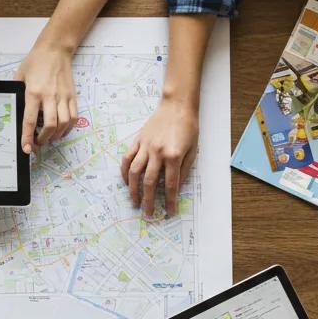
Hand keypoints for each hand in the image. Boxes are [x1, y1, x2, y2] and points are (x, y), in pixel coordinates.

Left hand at [16, 38, 78, 153]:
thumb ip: (18, 94)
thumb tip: (15, 111)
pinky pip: (73, 116)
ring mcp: (63, 96)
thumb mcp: (20, 76)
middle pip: (49, 125)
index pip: (29, 120)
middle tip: (38, 142)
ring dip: (56, 135)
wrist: (55, 49)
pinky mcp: (72, 95)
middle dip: (43, 139)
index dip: (27, 137)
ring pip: (63, 123)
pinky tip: (61, 130)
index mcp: (33, 92)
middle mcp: (49, 96)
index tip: (26, 149)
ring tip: (49, 137)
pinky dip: (68, 127)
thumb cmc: (35, 62)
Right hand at [121, 97, 198, 217]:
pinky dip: (124, 171)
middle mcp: (157, 153)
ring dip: (133, 189)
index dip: (170, 200)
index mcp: (173, 156)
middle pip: (149, 182)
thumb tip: (176, 187)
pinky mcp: (138, 141)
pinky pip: (127, 158)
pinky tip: (125, 181)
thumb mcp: (193, 149)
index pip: (171, 184)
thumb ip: (184, 169)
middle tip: (147, 213)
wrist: (177, 105)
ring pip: (134, 172)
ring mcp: (145, 147)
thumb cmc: (189, 127)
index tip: (169, 212)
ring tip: (134, 201)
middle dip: (148, 200)